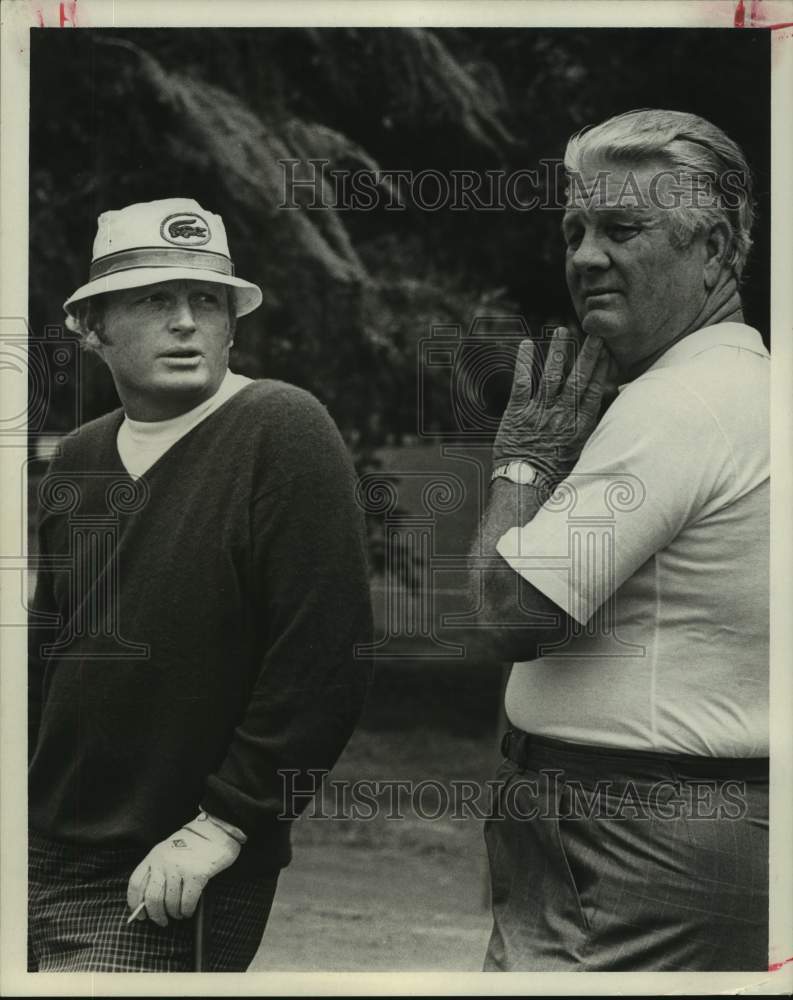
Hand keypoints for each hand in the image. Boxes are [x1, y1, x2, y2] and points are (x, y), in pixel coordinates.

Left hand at [126, 814, 240, 925]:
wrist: (215, 829)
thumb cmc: (192, 842)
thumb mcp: (167, 850)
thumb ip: (157, 869)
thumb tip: (149, 900)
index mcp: (154, 856)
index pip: (136, 884)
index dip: (135, 903)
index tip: (140, 915)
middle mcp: (164, 862)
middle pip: (152, 898)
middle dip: (156, 915)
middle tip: (162, 921)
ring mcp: (180, 868)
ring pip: (170, 903)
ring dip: (174, 914)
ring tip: (179, 914)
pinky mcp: (197, 874)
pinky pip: (187, 902)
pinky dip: (187, 911)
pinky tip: (189, 911)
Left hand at [492, 328, 613, 484]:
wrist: (524, 486)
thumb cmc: (552, 475)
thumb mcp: (580, 456)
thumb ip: (590, 433)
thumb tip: (606, 419)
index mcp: (580, 427)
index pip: (594, 391)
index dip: (601, 369)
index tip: (608, 351)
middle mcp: (563, 416)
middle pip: (578, 379)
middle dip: (588, 354)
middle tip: (595, 333)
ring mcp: (540, 413)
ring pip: (552, 376)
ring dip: (558, 351)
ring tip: (562, 330)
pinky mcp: (517, 413)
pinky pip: (522, 382)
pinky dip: (524, 363)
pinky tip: (526, 345)